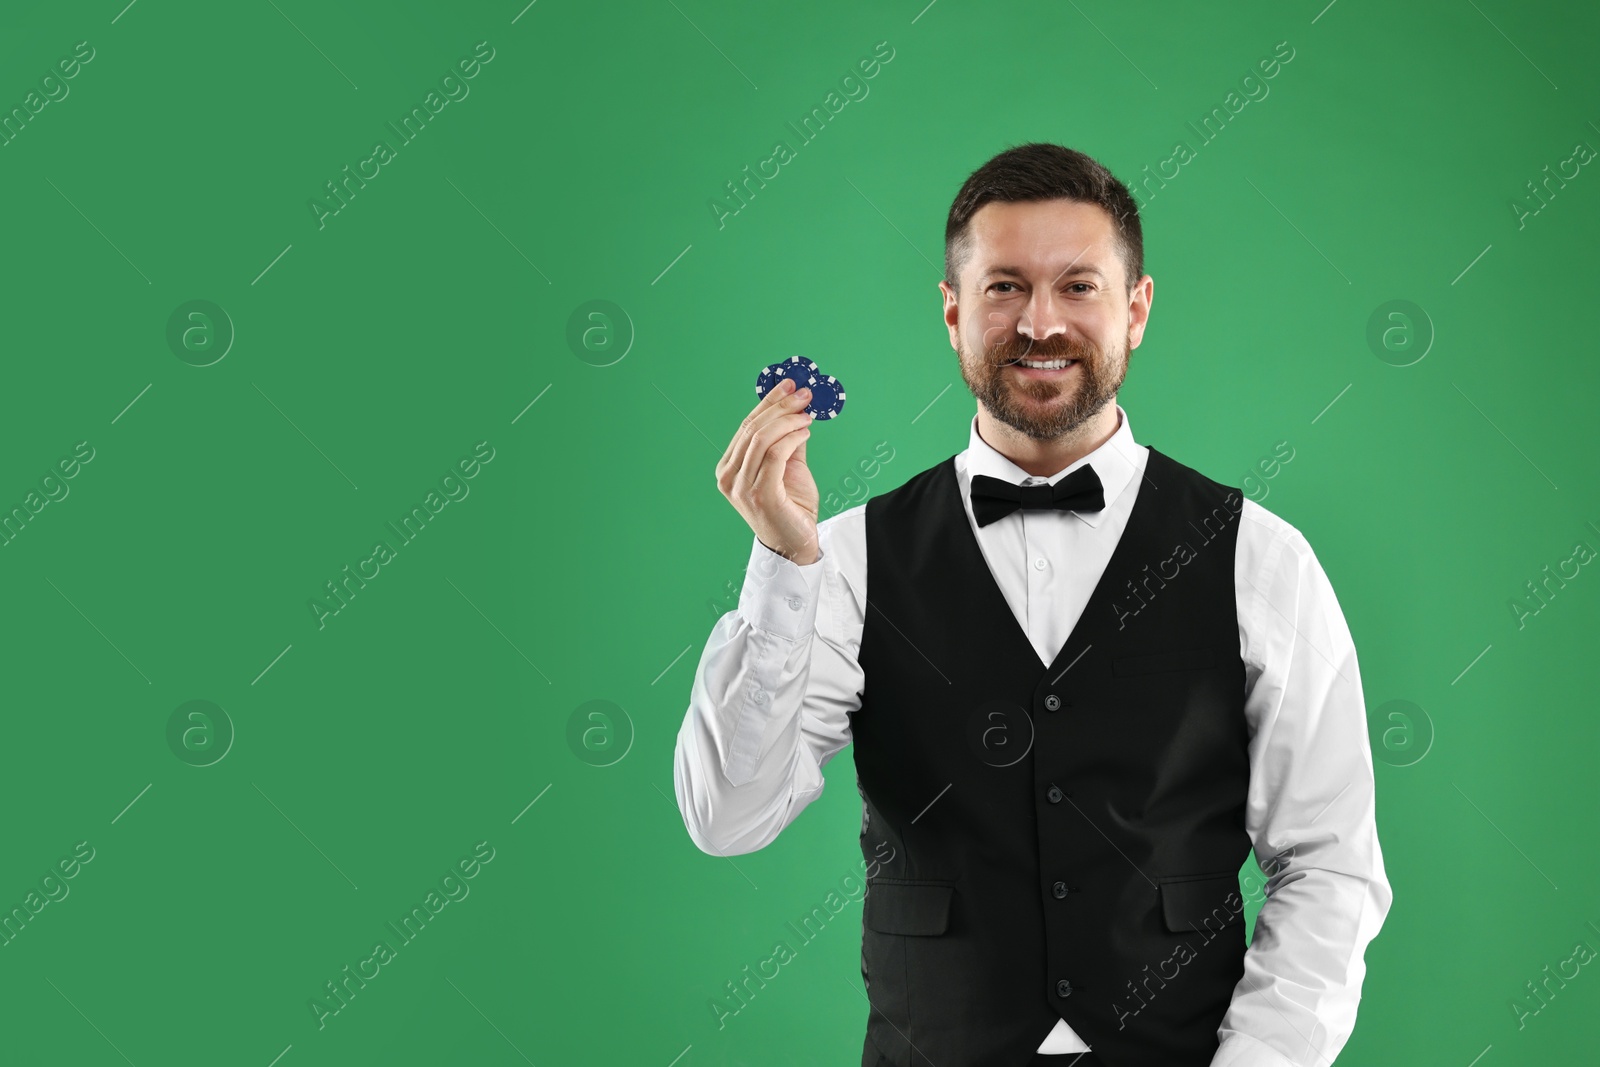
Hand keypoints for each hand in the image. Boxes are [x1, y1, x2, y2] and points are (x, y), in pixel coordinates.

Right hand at [716, 377, 819, 564]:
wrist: (796, 545)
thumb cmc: (790, 507)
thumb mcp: (787, 467)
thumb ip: (787, 440)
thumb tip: (796, 408)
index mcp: (729, 468)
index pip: (746, 426)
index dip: (769, 402)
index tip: (789, 384)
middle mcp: (729, 477)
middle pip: (753, 430)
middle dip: (781, 406)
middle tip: (804, 394)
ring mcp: (742, 488)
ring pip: (762, 439)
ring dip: (788, 420)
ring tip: (808, 414)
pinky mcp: (762, 496)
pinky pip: (775, 456)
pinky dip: (792, 438)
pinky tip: (805, 432)